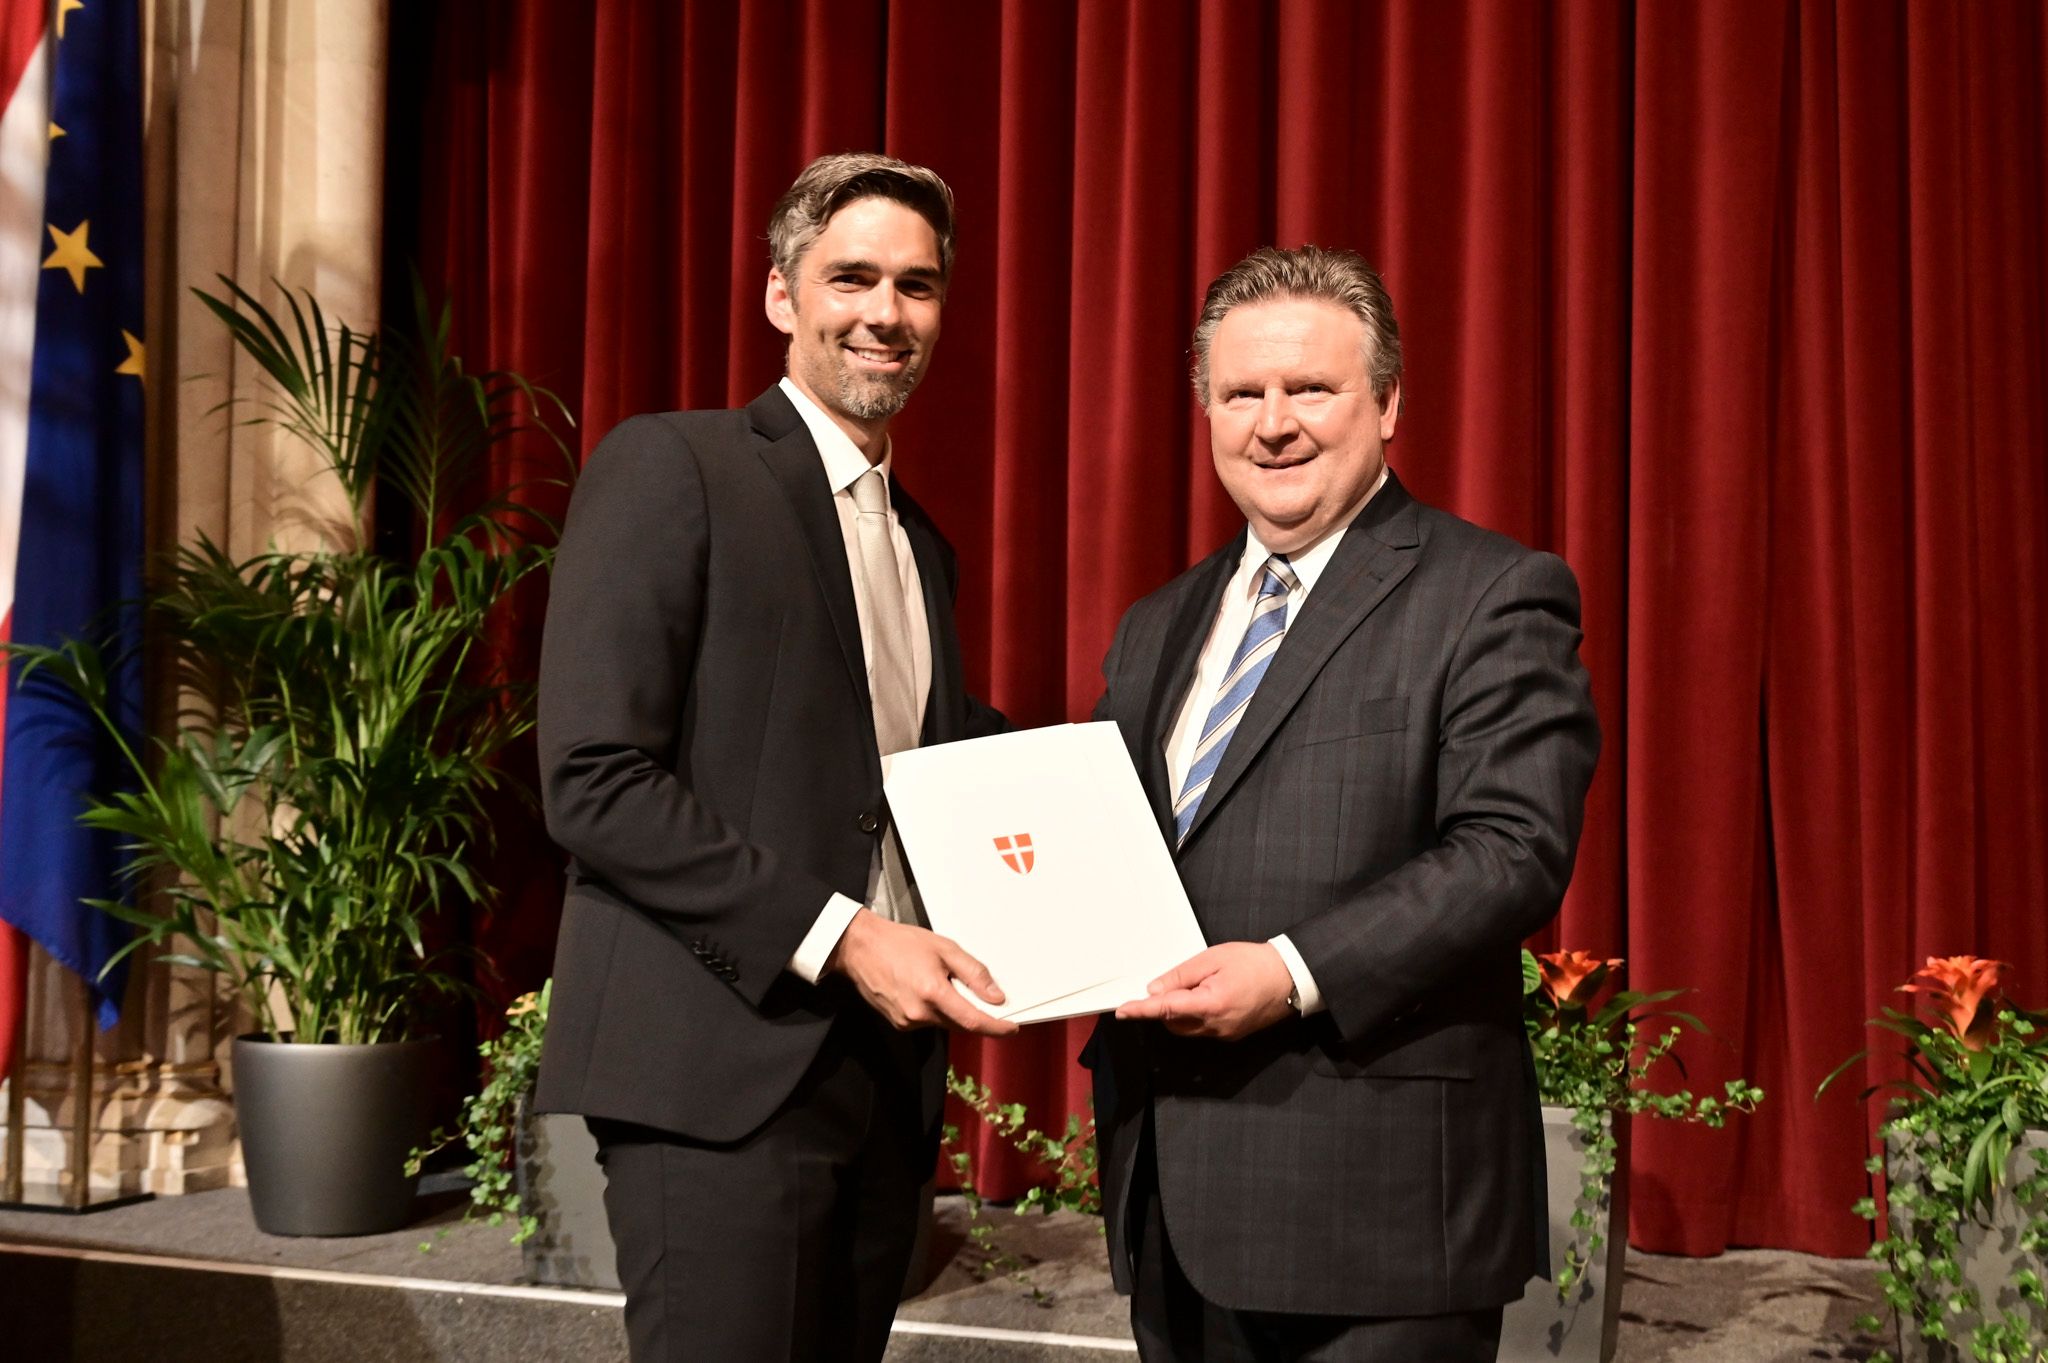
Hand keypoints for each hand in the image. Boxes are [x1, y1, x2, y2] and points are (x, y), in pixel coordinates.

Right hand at [825, 911, 1018, 1036]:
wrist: (860, 948)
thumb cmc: (899, 943)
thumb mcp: (944, 948)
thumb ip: (974, 973)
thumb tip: (995, 996)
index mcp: (933, 992)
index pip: (973, 1021)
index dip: (996, 1027)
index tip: (1012, 1028)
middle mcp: (919, 1013)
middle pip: (961, 1024)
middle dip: (975, 1013)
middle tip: (979, 993)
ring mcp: (907, 1022)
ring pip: (945, 1023)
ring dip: (953, 1009)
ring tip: (942, 981)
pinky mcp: (899, 1024)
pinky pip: (928, 1022)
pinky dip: (936, 1010)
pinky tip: (927, 988)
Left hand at [1114, 941, 1295, 1039]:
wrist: (1290, 978)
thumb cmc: (1255, 963)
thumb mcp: (1213, 958)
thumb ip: (1181, 976)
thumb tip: (1156, 989)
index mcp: (1210, 1004)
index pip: (1165, 1009)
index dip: (1141, 1010)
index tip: (1123, 1011)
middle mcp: (1216, 1026)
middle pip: (1173, 1022)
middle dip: (1166, 1005)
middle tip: (1179, 981)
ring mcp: (1224, 1034)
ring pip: (1186, 1028)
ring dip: (1180, 1011)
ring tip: (1201, 985)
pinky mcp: (1230, 1036)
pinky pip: (1202, 1029)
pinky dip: (1196, 1015)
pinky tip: (1209, 996)